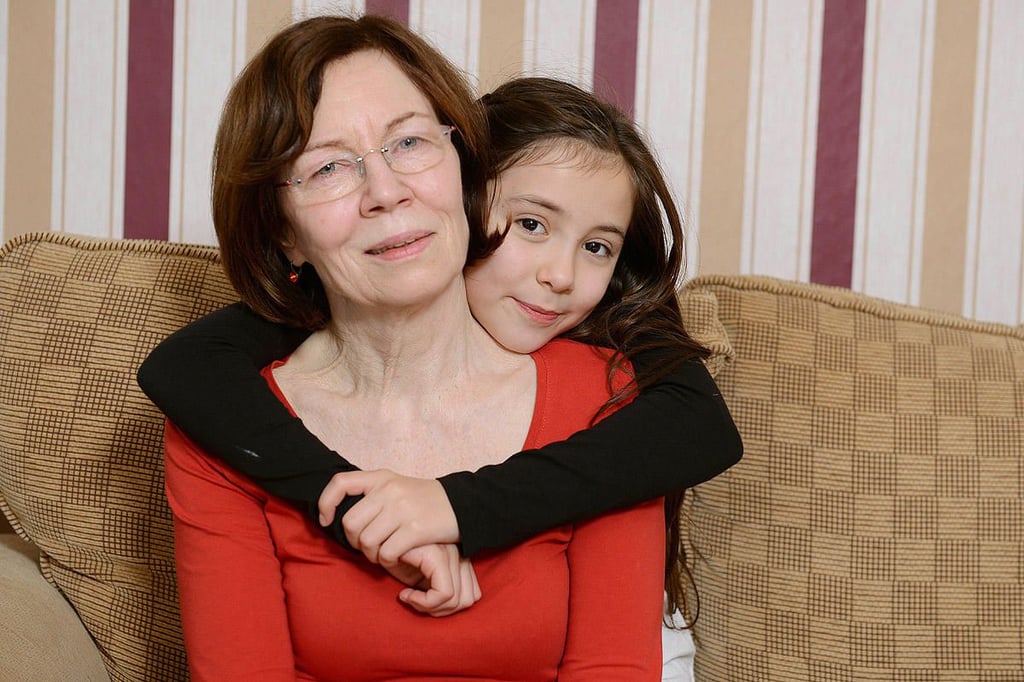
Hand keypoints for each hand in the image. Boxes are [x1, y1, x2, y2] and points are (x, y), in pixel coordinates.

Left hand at [318, 469, 459, 564]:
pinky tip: (396, 559)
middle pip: (350, 523)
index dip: (326, 502)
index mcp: (382, 478)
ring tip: (383, 554)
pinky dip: (387, 562)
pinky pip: (386, 553)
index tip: (326, 519)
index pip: (340, 483)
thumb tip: (341, 513)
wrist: (464, 505)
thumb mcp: (398, 487)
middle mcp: (389, 490)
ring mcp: (402, 509)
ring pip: (366, 541)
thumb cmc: (426, 501)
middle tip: (367, 547)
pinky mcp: (415, 529)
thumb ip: (373, 494)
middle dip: (353, 542)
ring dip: (371, 555)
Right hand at [387, 544, 480, 616]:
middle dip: (438, 611)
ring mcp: (449, 552)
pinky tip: (404, 595)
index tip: (423, 603)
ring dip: (428, 608)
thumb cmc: (396, 560)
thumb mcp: (420, 578)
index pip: (473, 595)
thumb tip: (454, 606)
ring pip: (455, 600)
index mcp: (460, 557)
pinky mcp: (436, 555)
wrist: (376, 539)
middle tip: (415, 604)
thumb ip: (438, 589)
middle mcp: (459, 553)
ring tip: (409, 598)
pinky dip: (423, 602)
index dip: (447, 609)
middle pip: (467, 600)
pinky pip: (442, 593)